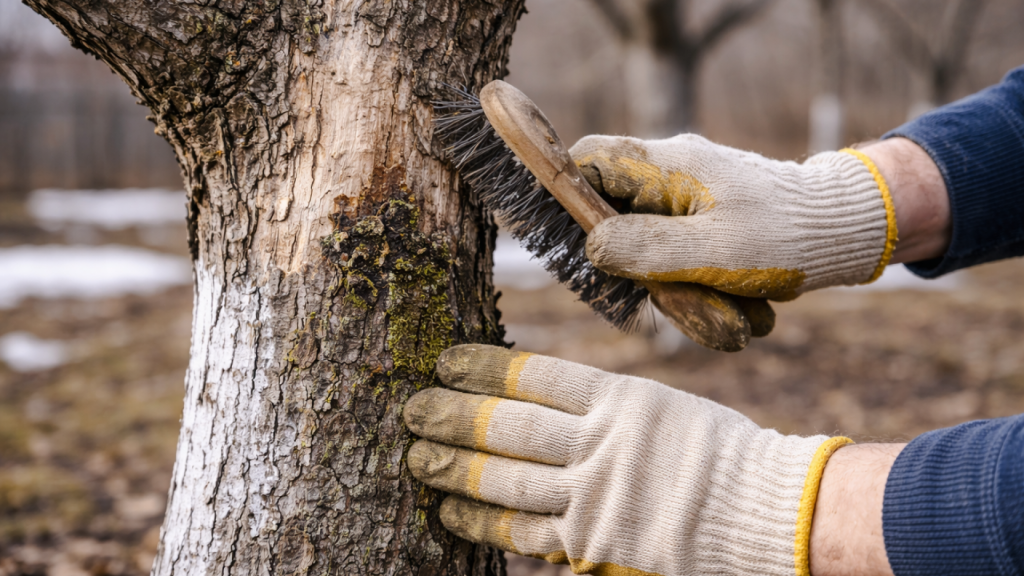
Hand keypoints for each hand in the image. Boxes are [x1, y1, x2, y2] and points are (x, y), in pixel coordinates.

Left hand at [404, 344, 851, 575]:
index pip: (535, 376)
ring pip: (507, 479)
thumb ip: (604, 407)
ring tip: (415, 455)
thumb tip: (541, 401)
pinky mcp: (594, 545)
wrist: (768, 513)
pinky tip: (450, 509)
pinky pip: (524, 532)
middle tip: (412, 406)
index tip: (447, 360)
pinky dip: (482, 520)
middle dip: (453, 415)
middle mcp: (602, 445)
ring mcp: (596, 497)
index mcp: (622, 399)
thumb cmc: (720, 455)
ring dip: (454, 466)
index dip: (484, 367)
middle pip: (509, 426)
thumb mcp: (664, 407)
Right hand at [570, 135, 907, 299]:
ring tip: (732, 316)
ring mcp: (689, 204)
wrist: (852, 234)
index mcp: (668, 164)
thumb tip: (592, 246)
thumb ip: (646, 248)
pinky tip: (742, 313)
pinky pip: (683, 268)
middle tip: (679, 301)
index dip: (567, 197)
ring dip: (685, 297)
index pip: (589, 160)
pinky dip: (706, 296)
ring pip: (652, 258)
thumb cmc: (790, 235)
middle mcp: (672, 178)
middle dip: (646, 278)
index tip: (573, 246)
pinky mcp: (706, 229)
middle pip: (617, 225)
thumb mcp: (715, 251)